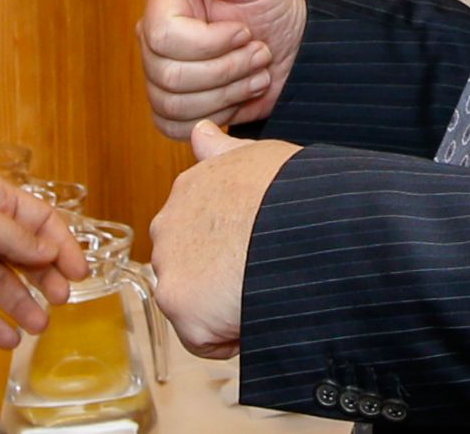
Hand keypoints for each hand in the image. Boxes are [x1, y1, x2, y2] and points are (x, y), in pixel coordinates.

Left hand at [0, 170, 88, 346]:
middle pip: (25, 254)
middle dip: (46, 276)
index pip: (39, 220)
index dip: (62, 244)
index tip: (80, 273)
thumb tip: (49, 253)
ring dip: (23, 303)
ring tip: (40, 326)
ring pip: (2, 284)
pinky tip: (9, 340)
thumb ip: (12, 236)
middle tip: (62, 300)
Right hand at [136, 0, 306, 138]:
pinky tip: (239, 95)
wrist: (293, 50)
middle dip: (227, 70)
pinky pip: (175, 127)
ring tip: (255, 71)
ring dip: (228, 93)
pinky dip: (216, 116)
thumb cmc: (273, 9)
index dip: (210, 43)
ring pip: (174, 105)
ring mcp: (158, 76)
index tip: (244, 29)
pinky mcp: (172, 108)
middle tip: (258, 52)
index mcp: (164, 4)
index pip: (163, 39)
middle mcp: (153, 39)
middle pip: (169, 77)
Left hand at [149, 121, 299, 358]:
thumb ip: (222, 151)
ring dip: (220, 307)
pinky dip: (227, 338)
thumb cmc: (292, 188)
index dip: (227, 243)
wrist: (300, 221)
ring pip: (191, 302)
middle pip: (187, 265)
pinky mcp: (180, 304)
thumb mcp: (257, 155)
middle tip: (259, 272)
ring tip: (258, 292)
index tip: (253, 247)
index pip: (194, 227)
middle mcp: (168, 223)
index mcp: (189, 188)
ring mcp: (169, 264)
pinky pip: (202, 338)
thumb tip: (200, 132)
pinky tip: (253, 315)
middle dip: (217, 277)